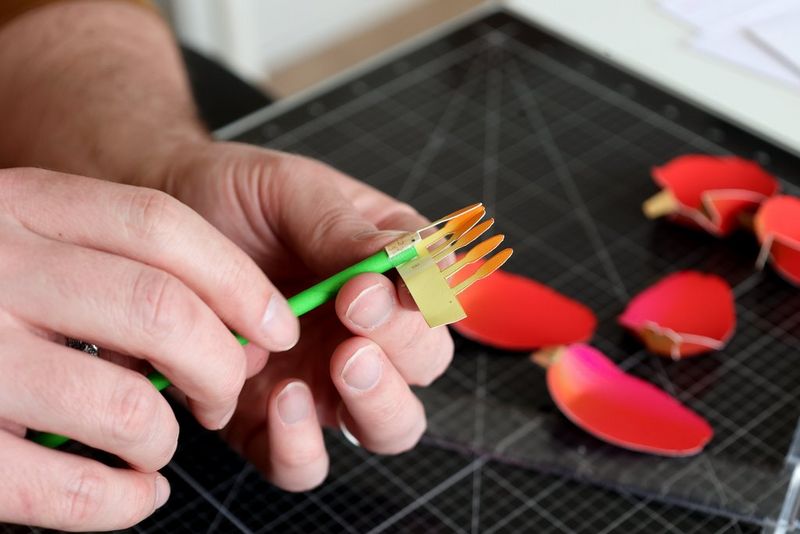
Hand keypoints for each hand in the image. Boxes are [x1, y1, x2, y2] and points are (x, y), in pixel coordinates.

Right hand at [0, 167, 301, 529]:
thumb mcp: (31, 236)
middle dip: (219, 365)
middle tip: (220, 394)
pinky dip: (123, 502)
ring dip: (165, 438)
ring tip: (156, 443)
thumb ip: (120, 259)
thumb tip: (239, 329)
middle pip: (159, 310)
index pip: (158, 226)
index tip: (277, 324)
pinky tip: (133, 492)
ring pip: (126, 405)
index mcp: (21, 206)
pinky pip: (67, 491)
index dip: (238, 280)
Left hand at [162, 141, 454, 490]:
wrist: (150, 220)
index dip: (424, 298)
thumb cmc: (230, 196)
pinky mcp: (269, 423)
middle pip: (424, 365)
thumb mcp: (291, 192)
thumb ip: (347, 229)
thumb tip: (417, 261)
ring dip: (377, 405)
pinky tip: (280, 399)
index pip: (437, 295)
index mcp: (387, 269)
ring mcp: (323, 382)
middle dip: (402, 345)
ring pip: (388, 429)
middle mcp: (366, 331)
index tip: (374, 284)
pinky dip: (302, 447)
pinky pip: (305, 464)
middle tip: (355, 314)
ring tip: (340, 363)